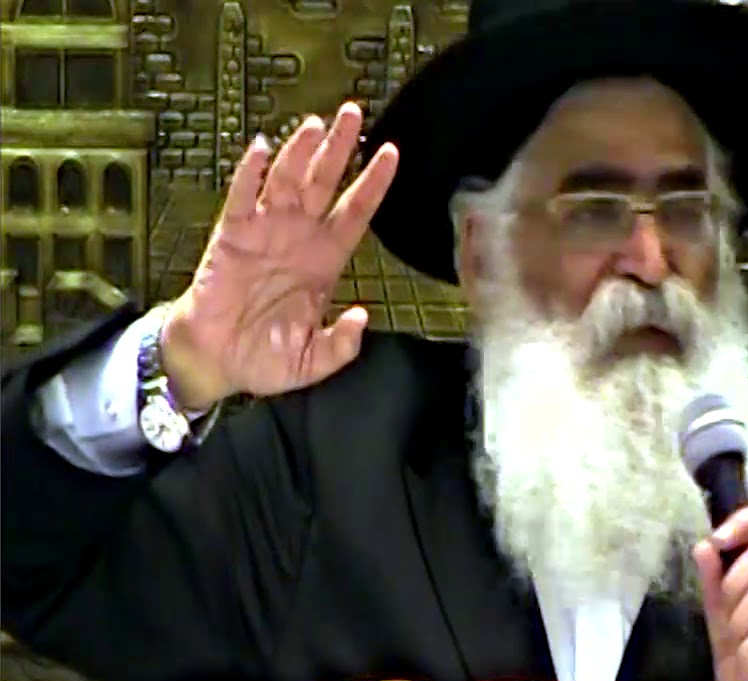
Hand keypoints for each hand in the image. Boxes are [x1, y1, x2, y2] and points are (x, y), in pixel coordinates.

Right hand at [161, 101, 399, 408]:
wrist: (216, 362)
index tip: (391, 152)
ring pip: (288, 181)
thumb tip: (361, 316)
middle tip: (353, 112)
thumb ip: (341, 343)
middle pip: (325, 182)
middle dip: (339, 147)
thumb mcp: (314, 361)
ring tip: (315, 124)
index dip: (373, 183)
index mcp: (326, 260)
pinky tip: (264, 149)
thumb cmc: (265, 357)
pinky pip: (243, 197)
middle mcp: (299, 237)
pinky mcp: (232, 235)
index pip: (356, 211)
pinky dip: (251, 172)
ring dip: (301, 152)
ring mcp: (266, 232)